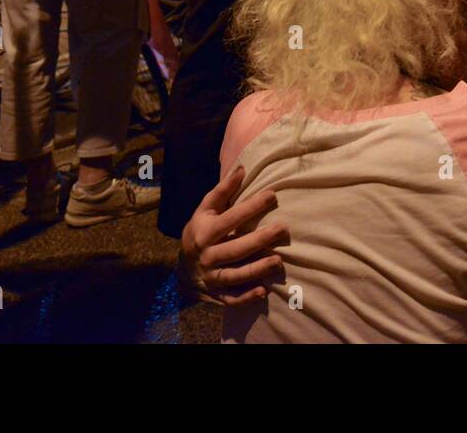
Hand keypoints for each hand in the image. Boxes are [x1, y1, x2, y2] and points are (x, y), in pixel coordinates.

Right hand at [179, 165, 287, 305]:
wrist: (184, 265)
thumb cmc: (201, 229)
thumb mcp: (206, 209)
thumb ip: (223, 190)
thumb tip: (242, 167)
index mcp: (205, 232)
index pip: (230, 219)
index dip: (251, 206)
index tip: (272, 195)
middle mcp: (207, 255)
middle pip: (236, 248)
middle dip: (259, 239)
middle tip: (282, 229)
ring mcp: (212, 276)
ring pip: (235, 275)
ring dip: (257, 269)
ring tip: (278, 261)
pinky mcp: (218, 294)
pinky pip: (232, 298)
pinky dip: (247, 297)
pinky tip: (264, 291)